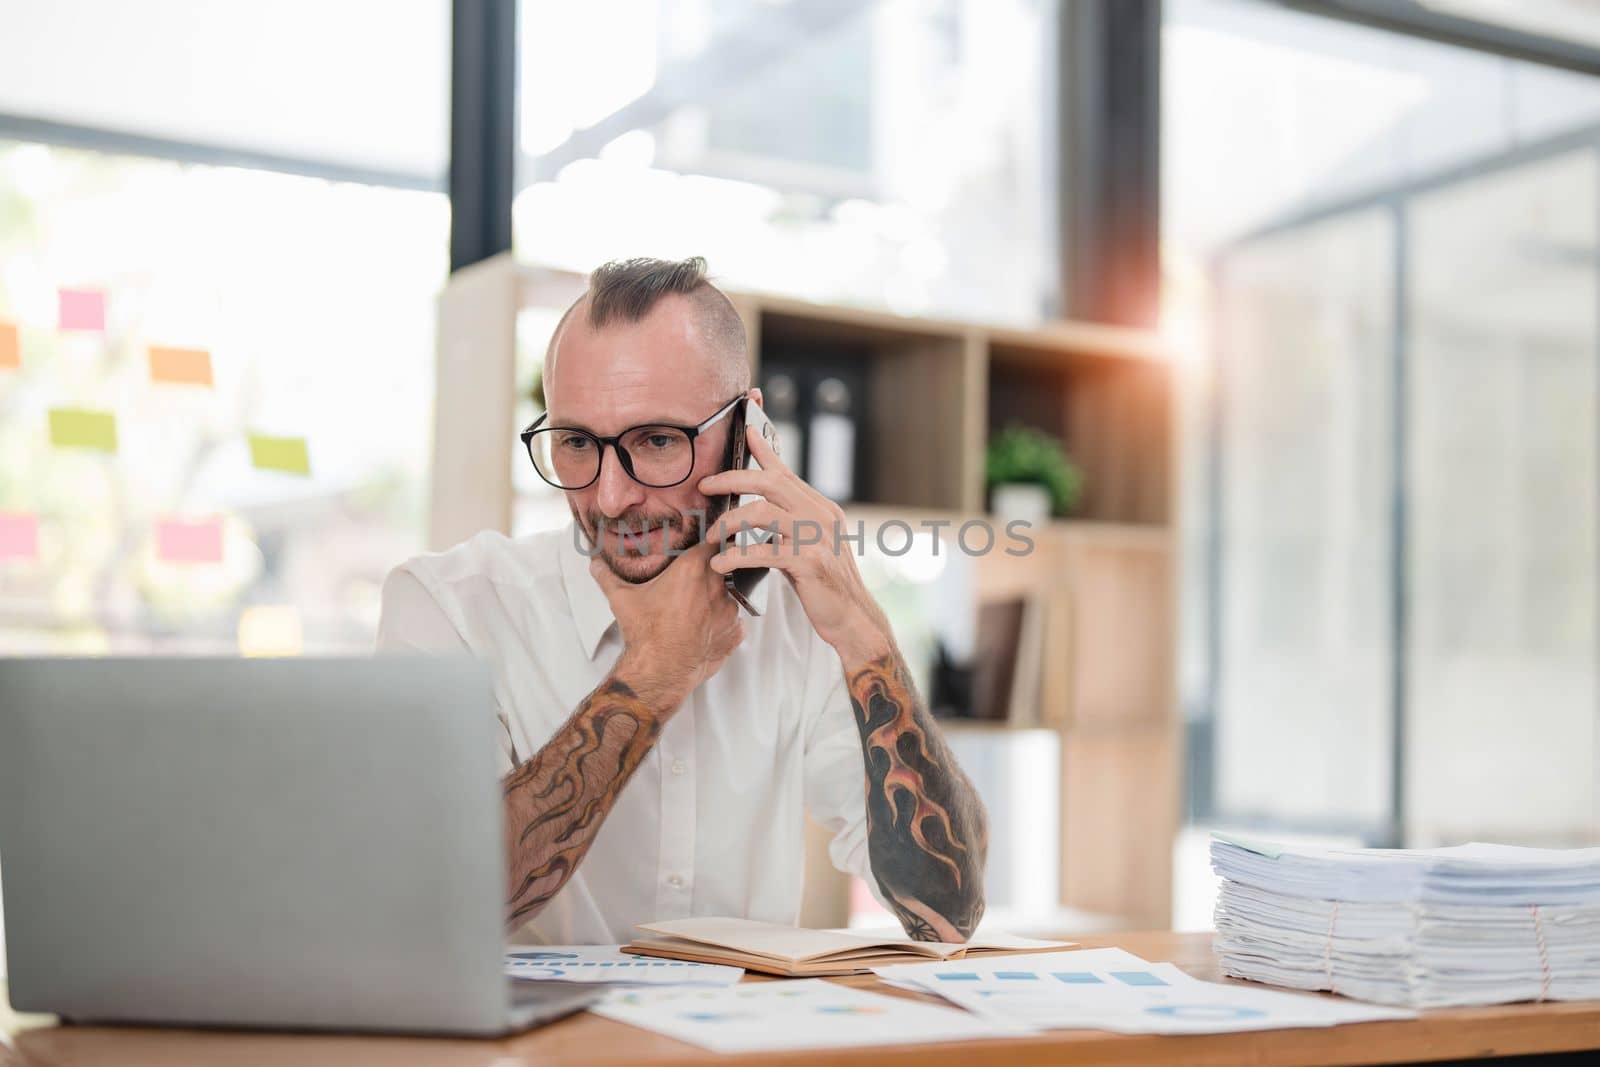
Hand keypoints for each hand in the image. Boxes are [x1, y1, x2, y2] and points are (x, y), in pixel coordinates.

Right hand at [589, 540, 743, 712]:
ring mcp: (729, 611)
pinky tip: (704, 628)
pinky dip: (722, 623)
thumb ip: (607, 576)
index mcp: (692, 570)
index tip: (704, 547)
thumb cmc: (644, 634)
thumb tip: (595, 564)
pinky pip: (733, 621)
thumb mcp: (621, 599)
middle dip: (710, 571)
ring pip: (730, 595)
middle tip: (694, 580)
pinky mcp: (735, 634)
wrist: (658, 671)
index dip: (710, 542)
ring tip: (696, 608)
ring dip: (717, 598)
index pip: (713, 543)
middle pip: (722, 567)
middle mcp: (716, 587)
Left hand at [698, 424, 893, 664]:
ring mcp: (818, 538)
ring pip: (762, 512)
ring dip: (729, 523)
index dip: (765, 450)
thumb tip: (759, 512)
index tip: (746, 431)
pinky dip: (735, 556)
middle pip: (770, 482)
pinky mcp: (810, 562)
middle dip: (733, 479)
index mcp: (821, 509)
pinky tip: (720, 565)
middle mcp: (822, 516)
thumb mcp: (809, 547)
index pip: (787, 473)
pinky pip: (763, 551)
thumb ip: (790, 526)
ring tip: (712, 538)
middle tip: (706, 486)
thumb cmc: (825, 586)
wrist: (853, 619)